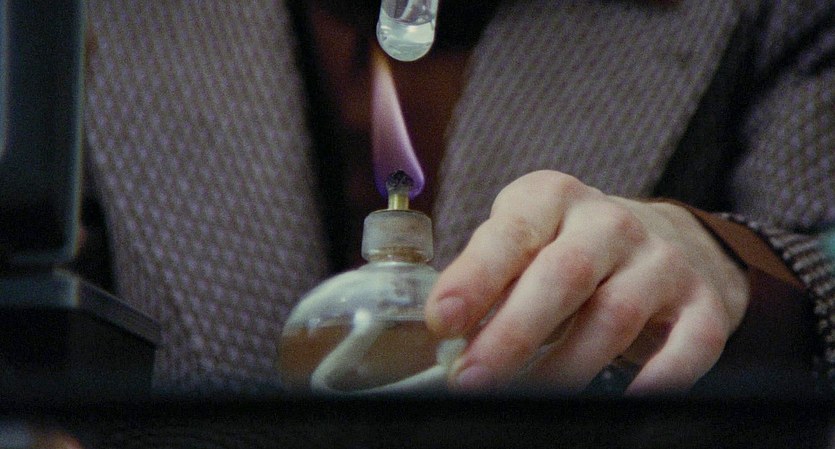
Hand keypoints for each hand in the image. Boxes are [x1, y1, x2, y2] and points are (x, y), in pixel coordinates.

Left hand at [425, 170, 749, 393]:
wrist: (664, 239)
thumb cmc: (571, 249)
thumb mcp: (525, 242)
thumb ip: (488, 277)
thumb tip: (445, 334)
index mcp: (553, 199)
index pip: (511, 234)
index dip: (475, 277)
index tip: (443, 320)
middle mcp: (610, 223)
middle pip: (563, 275)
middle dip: (512, 333)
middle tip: (471, 378)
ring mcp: (661, 261)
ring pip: (613, 316)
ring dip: (565, 366)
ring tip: (524, 401)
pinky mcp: (702, 303)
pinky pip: (688, 345)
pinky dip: (659, 379)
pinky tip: (624, 401)